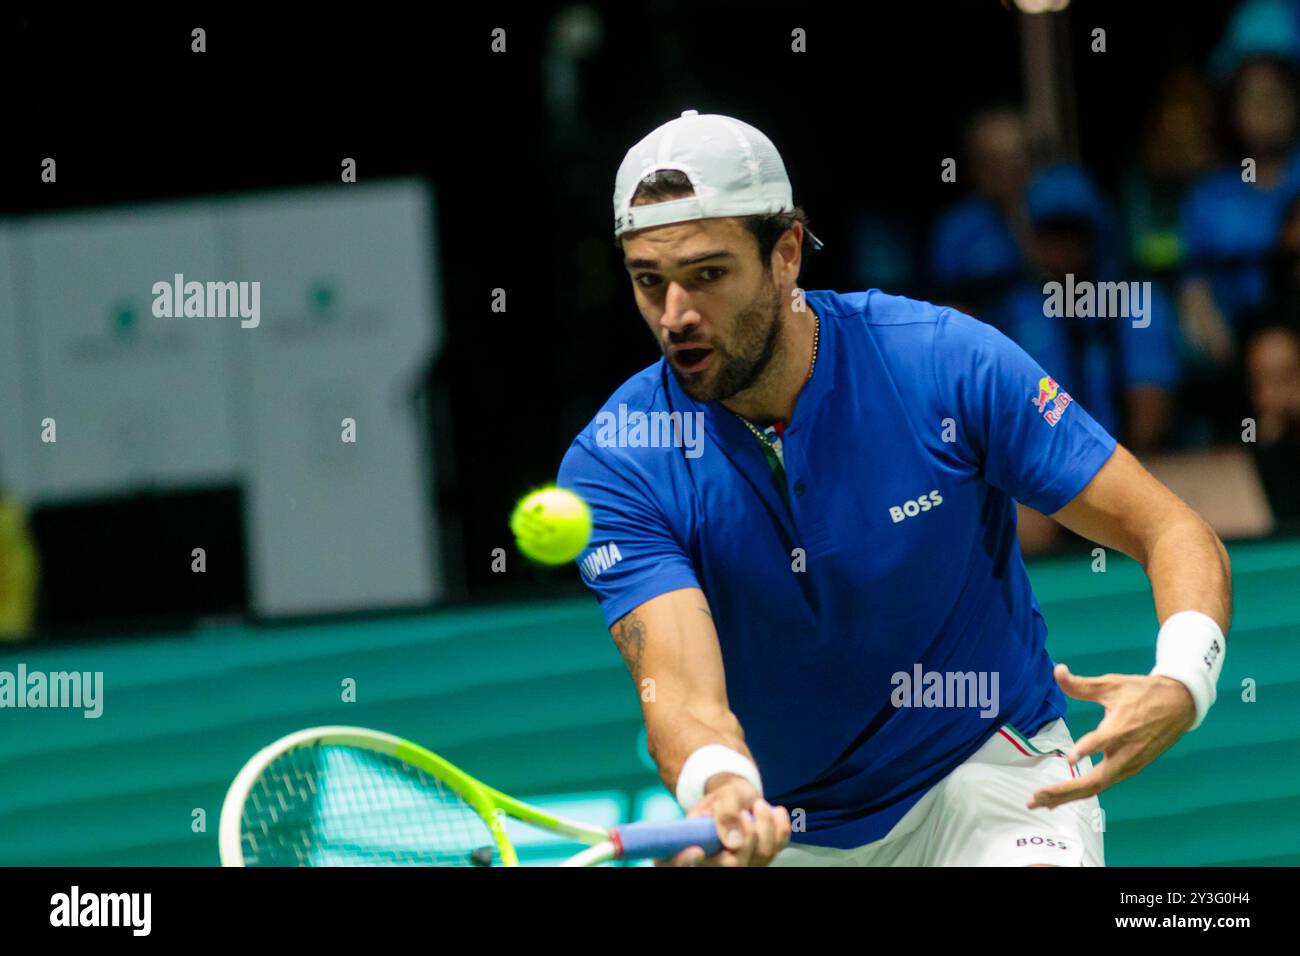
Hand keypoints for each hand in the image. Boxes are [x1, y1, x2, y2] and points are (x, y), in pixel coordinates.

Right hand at [656, 775, 790, 865]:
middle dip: (748, 834)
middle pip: (735, 864)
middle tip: (747, 811)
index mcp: (695, 846)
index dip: (683, 861)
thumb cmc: (726, 798)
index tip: (696, 850)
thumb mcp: (722, 796)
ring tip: (759, 805)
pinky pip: (778, 848)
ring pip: (761, 856)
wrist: (741, 799)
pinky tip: (775, 812)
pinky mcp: (762, 858)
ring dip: (766, 825)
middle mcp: (716, 861)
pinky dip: (781, 826)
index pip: (680, 864)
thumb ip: (725, 813)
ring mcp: (743, 863)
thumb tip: (733, 841)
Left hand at [1027, 663, 1195, 810]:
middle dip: (1064, 791)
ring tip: (1040, 803)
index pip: (1104, 741)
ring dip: (1068, 796)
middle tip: (1035, 798)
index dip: (1088, 749)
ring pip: (1097, 786)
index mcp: (1122, 728)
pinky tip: (1061, 797)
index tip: (1070, 757)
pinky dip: (1081, 793)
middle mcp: (1126, 753)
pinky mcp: (1131, 769)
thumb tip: (1056, 669)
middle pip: (1095, 780)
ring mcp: (1130, 764)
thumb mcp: (1112, 684)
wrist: (1180, 705)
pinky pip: (1103, 784)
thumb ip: (1081, 684)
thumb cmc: (1143, 692)